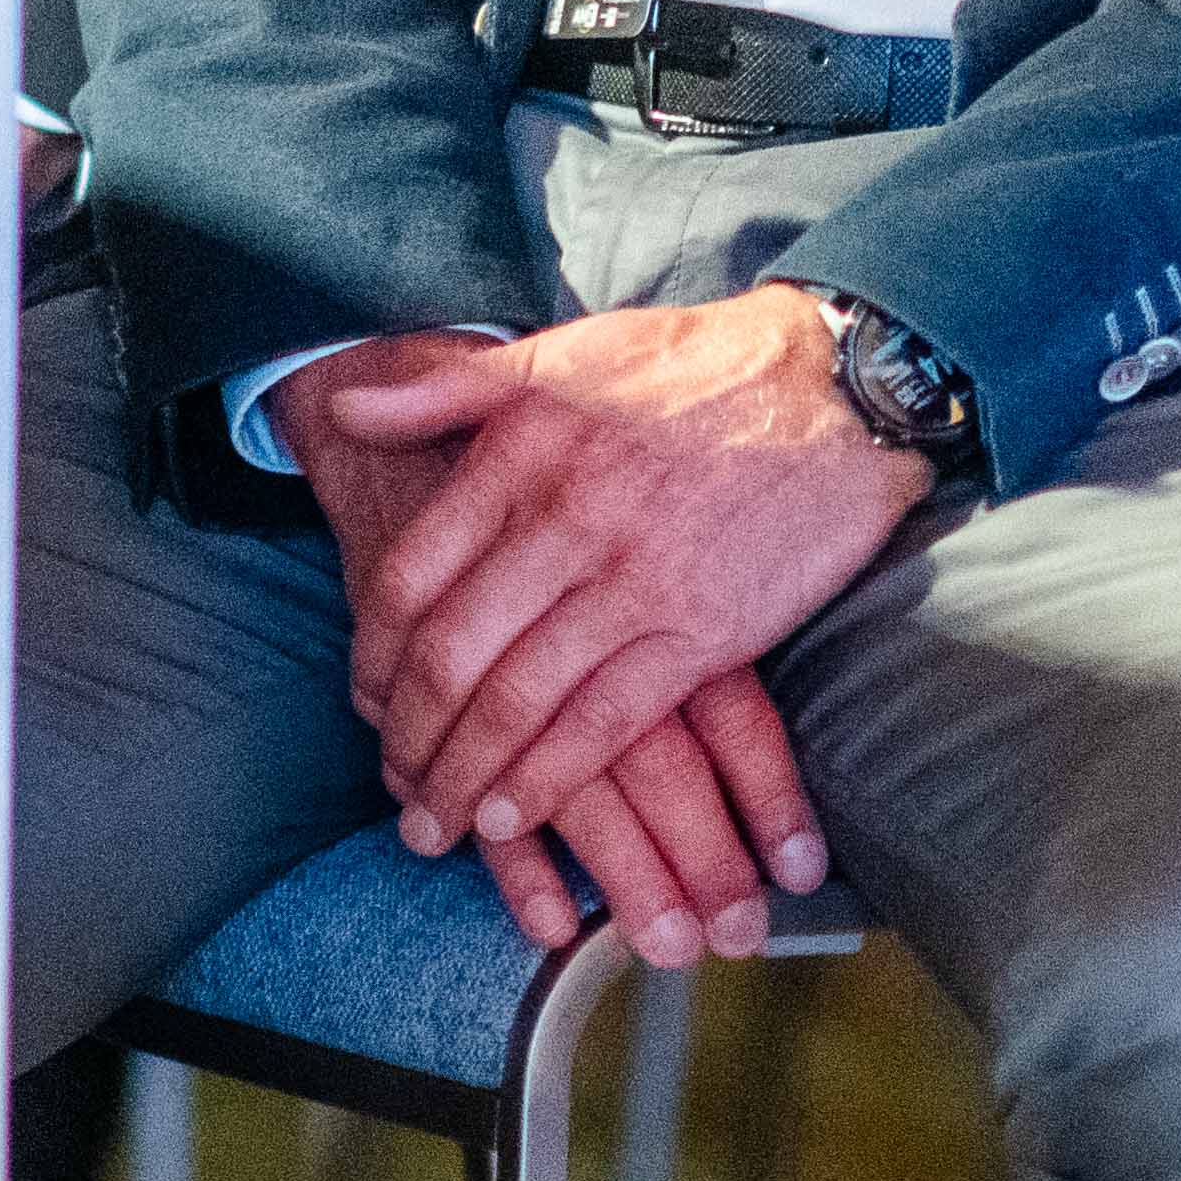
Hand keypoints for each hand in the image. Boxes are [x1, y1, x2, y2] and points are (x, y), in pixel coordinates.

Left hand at [319, 291, 926, 907]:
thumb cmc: (695, 367)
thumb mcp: (565, 353)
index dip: (372, 658)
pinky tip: (510, 816)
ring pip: (516, 702)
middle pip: (450, 656)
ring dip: (462, 779)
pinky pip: (602, 723)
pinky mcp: (703, 630)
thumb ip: (448, 390)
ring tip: (435, 827)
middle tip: (396, 788)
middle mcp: (566, 519)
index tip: (366, 704)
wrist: (836, 380)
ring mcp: (634, 580)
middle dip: (409, 740)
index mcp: (521, 453)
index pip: (407, 580)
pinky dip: (547, 780)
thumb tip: (345, 407)